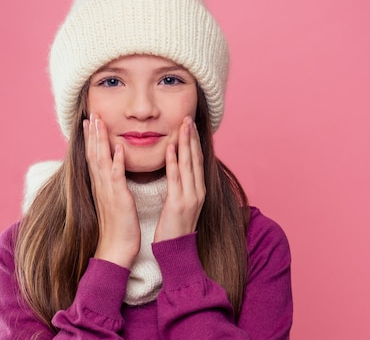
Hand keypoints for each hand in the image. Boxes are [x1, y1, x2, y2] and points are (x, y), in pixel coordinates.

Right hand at [84, 113, 140, 268]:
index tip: (89, 121)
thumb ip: (112, 187)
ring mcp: (108, 191)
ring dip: (100, 140)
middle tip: (91, 113)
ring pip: (101, 160)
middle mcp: (101, 186)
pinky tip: (119, 147)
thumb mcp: (113, 202)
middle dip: (92, 133)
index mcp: (101, 186)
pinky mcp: (118, 199)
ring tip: (99, 121)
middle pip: (93, 154)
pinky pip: (117, 177)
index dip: (90, 139)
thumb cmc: (118, 228)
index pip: (93, 157)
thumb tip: (112, 175)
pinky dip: (117, 161)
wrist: (116, 250)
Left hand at [154, 116, 205, 241]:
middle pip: (196, 158)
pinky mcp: (178, 204)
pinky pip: (176, 178)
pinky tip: (171, 147)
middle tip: (188, 117)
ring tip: (183, 124)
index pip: (197, 160)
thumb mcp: (181, 203)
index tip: (190, 124)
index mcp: (198, 190)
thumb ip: (181, 186)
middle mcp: (197, 191)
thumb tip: (177, 170)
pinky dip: (174, 161)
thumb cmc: (174, 228)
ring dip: (186, 143)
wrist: (176, 251)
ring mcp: (190, 197)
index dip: (194, 141)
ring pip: (189, 164)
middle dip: (192, 136)